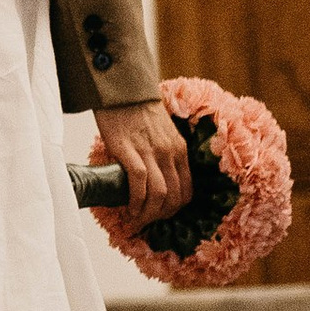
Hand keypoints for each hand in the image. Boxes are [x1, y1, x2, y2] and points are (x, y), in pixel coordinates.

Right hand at [95, 97, 189, 227]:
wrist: (122, 89)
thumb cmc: (137, 110)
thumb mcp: (161, 132)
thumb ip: (162, 152)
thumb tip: (153, 176)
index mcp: (180, 149)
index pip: (187, 190)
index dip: (175, 209)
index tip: (160, 215)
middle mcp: (170, 153)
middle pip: (174, 197)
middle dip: (161, 216)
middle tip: (146, 221)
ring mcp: (151, 152)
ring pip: (159, 195)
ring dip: (148, 213)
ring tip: (136, 219)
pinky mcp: (130, 151)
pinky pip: (139, 184)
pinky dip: (136, 201)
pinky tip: (129, 208)